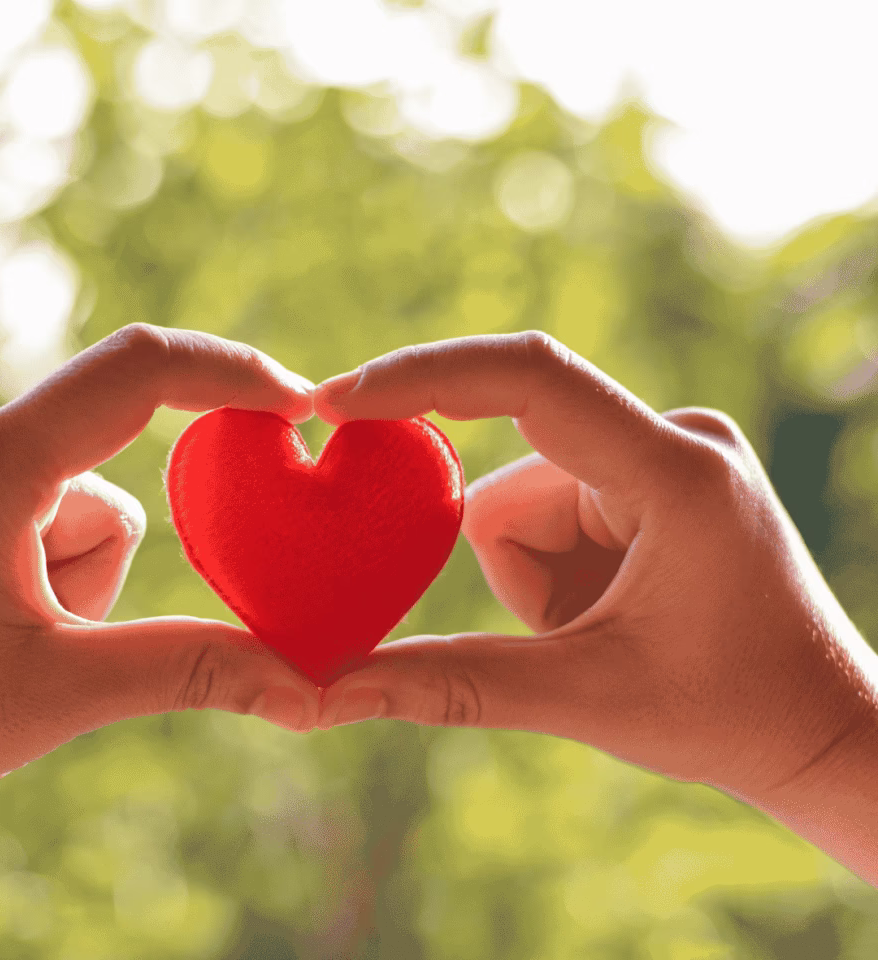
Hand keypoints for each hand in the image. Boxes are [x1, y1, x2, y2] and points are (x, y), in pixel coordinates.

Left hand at [0, 324, 320, 959]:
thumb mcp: (60, 696)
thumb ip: (195, 667)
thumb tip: (313, 686)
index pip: (132, 374)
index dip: (227, 376)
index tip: (296, 406)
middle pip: (86, 486)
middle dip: (85, 574)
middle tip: (22, 655)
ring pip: (33, 506)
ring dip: (37, 578)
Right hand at [312, 330, 877, 881]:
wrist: (822, 729)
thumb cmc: (731, 715)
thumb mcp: (584, 699)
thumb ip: (452, 685)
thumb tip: (328, 693)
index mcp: (673, 472)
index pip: (529, 380)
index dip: (422, 379)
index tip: (334, 402)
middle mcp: (673, 437)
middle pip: (508, 479)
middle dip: (517, 574)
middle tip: (575, 637)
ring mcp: (664, 450)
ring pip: (517, 500)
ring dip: (533, 579)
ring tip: (605, 633)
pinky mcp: (650, 472)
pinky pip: (544, 506)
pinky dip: (550, 570)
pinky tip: (609, 612)